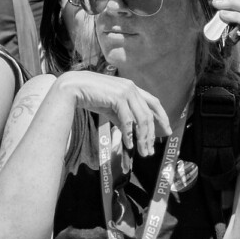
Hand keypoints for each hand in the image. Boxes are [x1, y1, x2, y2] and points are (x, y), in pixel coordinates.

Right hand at [54, 70, 172, 156]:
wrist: (72, 88)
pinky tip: (129, 144)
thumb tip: (131, 131)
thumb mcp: (109, 106)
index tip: (167, 130)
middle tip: (151, 149)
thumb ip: (122, 116)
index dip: (162, 117)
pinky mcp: (117, 98)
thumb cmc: (89, 96)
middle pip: (149, 114)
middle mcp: (131, 88)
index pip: (154, 102)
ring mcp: (125, 92)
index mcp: (132, 88)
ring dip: (143, 138)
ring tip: (142, 151)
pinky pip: (127, 120)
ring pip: (141, 118)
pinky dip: (129, 134)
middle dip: (151, 134)